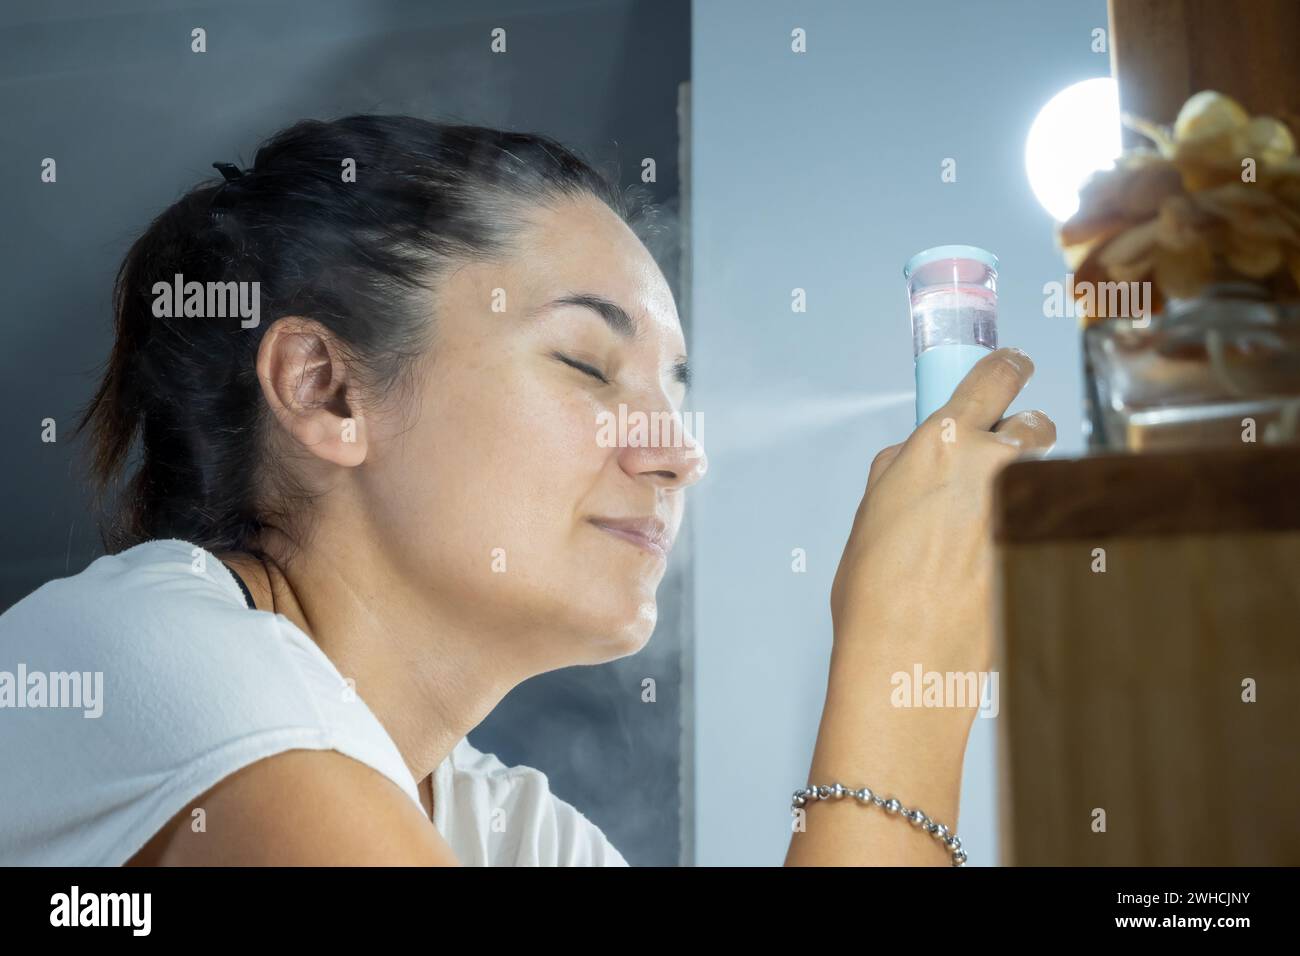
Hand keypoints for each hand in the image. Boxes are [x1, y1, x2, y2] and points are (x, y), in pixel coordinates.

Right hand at [829, 347, 1054, 684]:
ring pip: (1047, 476)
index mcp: (943, 445)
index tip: (1014, 366)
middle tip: (995, 467)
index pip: (995, 375)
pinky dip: (1032, 536)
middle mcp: (994, 465)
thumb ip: (900, 469)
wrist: (909, 656)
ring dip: (1029, 487)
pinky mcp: (1050, 547)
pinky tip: (997, 568)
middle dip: (1019, 439)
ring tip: (992, 527)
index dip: (1007, 367)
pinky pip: (1049, 524)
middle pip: (1033, 425)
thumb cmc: (875, 593)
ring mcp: (1029, 509)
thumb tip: (915, 456)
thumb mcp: (871, 511)